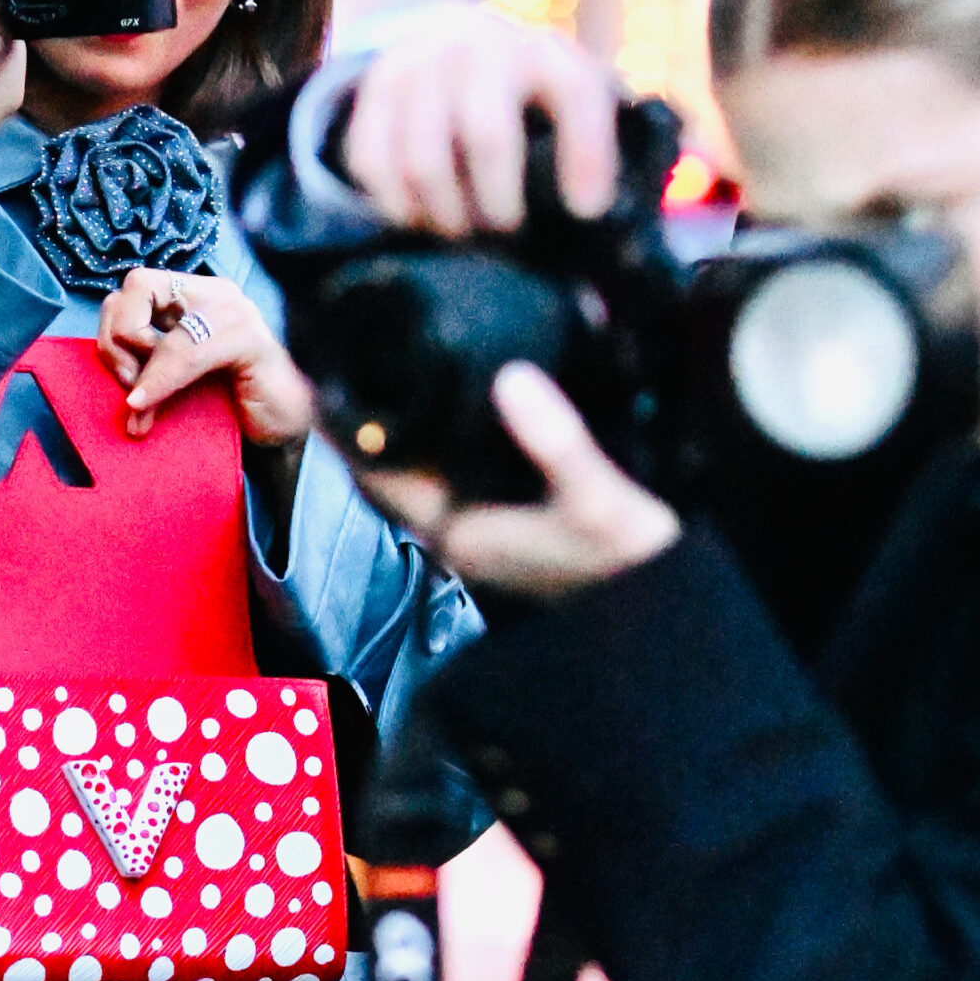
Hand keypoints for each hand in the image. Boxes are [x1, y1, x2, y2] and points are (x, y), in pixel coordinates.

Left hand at [98, 269, 314, 445]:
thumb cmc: (231, 410)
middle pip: (135, 287)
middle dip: (116, 340)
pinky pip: (184, 354)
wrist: (283, 438)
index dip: (112, 330)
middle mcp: (216, 293)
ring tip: (142, 406)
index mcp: (196, 296)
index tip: (123, 377)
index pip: (130, 290)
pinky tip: (147, 407)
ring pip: (156, 323)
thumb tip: (115, 390)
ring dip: (138, 371)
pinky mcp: (250, 339)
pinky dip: (159, 382)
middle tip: (129, 386)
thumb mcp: (177, 383)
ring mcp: (236, 312)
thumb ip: (146, 369)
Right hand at [342, 9, 622, 235]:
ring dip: (445, 216)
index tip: (587, 211)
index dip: (587, 154)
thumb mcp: (571, 102)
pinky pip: (374, 164)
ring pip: (424, 163)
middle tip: (506, 234)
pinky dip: (396, 206)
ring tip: (461, 234)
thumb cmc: (529, 98)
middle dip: (499, 205)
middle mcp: (482, 47)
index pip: (576, 94)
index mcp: (546, 53)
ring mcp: (421, 65)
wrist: (455, 41)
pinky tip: (419, 218)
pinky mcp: (376, 89)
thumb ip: (602, 146)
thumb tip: (622, 197)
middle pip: (488, 137)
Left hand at [362, 363, 678, 598]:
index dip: (341, 424)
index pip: (373, 472)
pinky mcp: (499, 528)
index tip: (318, 369)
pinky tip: (447, 413)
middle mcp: (454, 535)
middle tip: (341, 357)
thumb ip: (558, 443)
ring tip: (383, 371)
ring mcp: (475, 533)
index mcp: (456, 530)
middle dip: (361, 421)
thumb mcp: (601, 502)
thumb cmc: (629, 568)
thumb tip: (512, 379)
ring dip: (395, 432)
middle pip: (382, 471)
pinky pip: (445, 478)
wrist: (662, 623)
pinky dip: (432, 445)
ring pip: (412, 475)